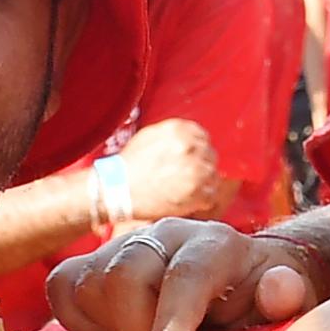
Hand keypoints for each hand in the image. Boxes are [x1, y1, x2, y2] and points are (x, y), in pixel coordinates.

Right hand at [52, 216, 329, 330]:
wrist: (239, 281)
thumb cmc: (260, 303)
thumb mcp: (287, 303)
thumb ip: (286, 296)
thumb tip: (279, 289)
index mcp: (216, 245)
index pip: (187, 274)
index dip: (172, 319)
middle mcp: (166, 236)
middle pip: (124, 275)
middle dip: (136, 328)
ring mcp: (126, 247)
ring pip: (89, 282)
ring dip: (109, 325)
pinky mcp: (95, 263)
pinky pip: (62, 285)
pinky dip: (75, 317)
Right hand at [105, 114, 227, 229]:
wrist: (116, 190)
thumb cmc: (128, 166)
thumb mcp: (150, 136)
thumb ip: (175, 136)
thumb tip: (191, 141)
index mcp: (180, 130)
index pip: (203, 137)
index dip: (197, 150)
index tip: (191, 159)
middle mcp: (190, 147)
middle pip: (210, 156)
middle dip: (200, 166)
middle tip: (185, 177)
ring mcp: (196, 170)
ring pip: (213, 176)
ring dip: (202, 184)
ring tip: (183, 190)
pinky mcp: (197, 193)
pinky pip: (211, 195)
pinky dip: (201, 200)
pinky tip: (186, 200)